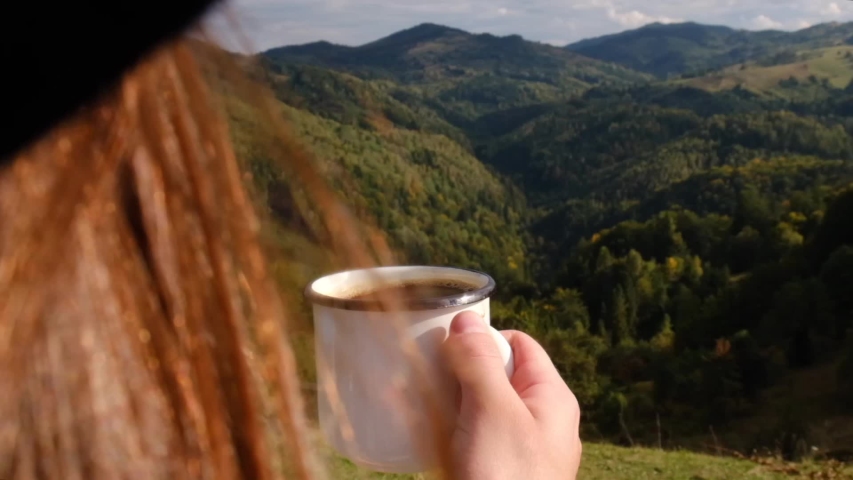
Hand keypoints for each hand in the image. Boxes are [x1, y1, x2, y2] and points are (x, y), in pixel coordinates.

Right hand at [442, 312, 581, 479]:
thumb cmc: (508, 476)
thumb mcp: (492, 410)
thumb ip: (480, 361)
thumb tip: (468, 318)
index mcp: (551, 397)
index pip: (519, 344)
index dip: (484, 338)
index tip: (448, 348)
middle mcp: (542, 420)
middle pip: (497, 376)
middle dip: (461, 375)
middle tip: (430, 381)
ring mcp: (523, 448)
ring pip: (481, 410)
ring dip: (450, 406)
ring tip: (421, 409)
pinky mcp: (501, 470)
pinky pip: (474, 440)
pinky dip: (451, 435)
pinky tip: (431, 440)